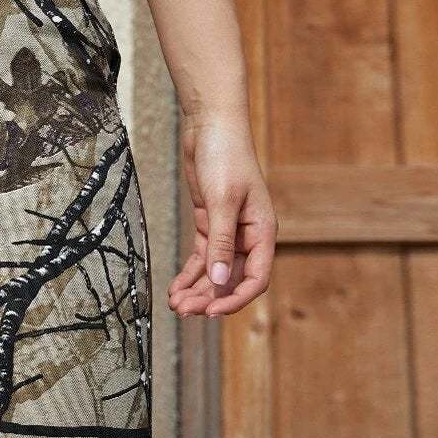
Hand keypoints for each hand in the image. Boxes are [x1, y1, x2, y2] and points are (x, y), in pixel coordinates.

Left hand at [167, 111, 277, 317]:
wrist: (211, 126)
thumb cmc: (226, 156)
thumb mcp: (223, 201)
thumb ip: (221, 242)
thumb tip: (217, 281)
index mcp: (262, 232)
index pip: (255, 279)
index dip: (235, 299)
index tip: (211, 312)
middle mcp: (247, 237)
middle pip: (230, 280)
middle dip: (208, 299)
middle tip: (184, 312)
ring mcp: (228, 233)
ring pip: (214, 274)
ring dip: (196, 291)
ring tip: (176, 305)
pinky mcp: (209, 226)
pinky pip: (201, 259)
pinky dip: (189, 276)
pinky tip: (176, 290)